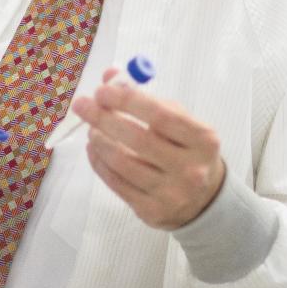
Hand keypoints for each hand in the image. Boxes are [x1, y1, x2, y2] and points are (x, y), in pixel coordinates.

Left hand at [71, 67, 225, 229]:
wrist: (204, 200)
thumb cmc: (186, 150)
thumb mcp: (178, 121)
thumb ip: (146, 98)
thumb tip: (110, 76)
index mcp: (203, 140)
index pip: (159, 115)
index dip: (126, 100)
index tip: (102, 90)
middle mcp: (190, 169)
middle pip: (137, 138)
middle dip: (103, 118)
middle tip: (82, 105)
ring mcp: (171, 193)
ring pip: (122, 162)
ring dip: (99, 140)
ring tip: (91, 128)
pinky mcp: (152, 211)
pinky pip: (116, 183)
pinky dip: (99, 162)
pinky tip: (94, 149)